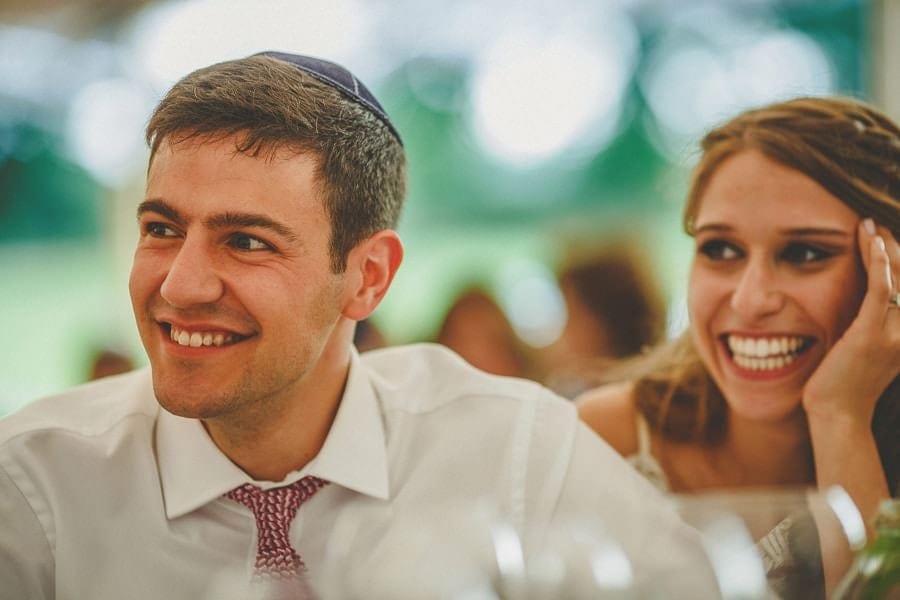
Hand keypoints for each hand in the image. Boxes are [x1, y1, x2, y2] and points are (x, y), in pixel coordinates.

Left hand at [802, 219, 899, 426]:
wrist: (837, 415)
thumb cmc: (843, 382)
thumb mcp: (867, 347)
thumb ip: (876, 322)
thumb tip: (871, 295)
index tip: (885, 236)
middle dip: (895, 247)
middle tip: (873, 224)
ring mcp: (894, 335)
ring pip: (898, 279)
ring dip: (884, 248)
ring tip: (867, 227)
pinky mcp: (870, 336)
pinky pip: (880, 293)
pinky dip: (878, 265)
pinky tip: (871, 245)